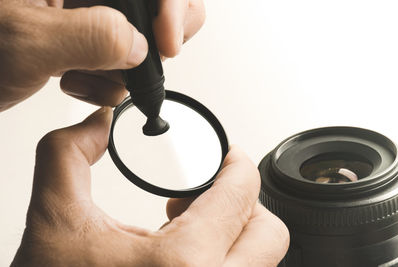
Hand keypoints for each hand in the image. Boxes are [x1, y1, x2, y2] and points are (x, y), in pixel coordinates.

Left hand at [0, 0, 204, 110]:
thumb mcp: (25, 40)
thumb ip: (89, 36)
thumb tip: (140, 45)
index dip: (172, 7)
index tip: (167, 43)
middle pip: (155, 6)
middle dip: (154, 40)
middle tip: (139, 60)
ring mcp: (85, 17)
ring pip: (140, 40)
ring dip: (120, 71)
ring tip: (82, 77)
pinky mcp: (82, 41)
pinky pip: (118, 61)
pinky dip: (105, 82)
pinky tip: (74, 83)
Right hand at [12, 107, 288, 266]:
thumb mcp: (52, 220)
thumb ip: (68, 155)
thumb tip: (96, 122)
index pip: (241, 196)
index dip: (238, 165)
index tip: (230, 158)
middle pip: (268, 234)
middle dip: (242, 204)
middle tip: (207, 194)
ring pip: (260, 262)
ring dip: (233, 234)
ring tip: (187, 227)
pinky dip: (224, 259)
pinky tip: (184, 257)